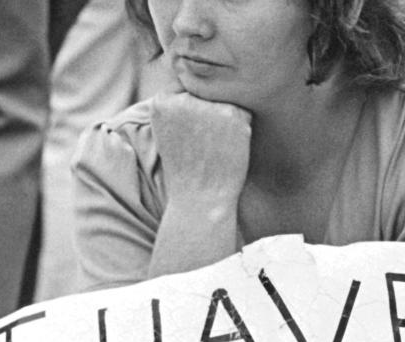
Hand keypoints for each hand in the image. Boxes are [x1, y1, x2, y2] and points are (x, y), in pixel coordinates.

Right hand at [150, 91, 251, 208]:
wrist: (201, 199)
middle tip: (206, 144)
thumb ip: (176, 106)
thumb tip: (195, 79)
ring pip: (225, 100)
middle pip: (206, 93)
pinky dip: (241, 129)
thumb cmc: (186, 171)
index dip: (194, 112)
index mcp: (162, 102)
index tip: (193, 135)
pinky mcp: (232, 114)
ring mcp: (208, 105)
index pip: (185, 90)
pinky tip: (229, 148)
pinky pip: (243, 112)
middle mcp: (183, 98)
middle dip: (210, 113)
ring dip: (227, 119)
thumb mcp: (168, 133)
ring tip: (216, 147)